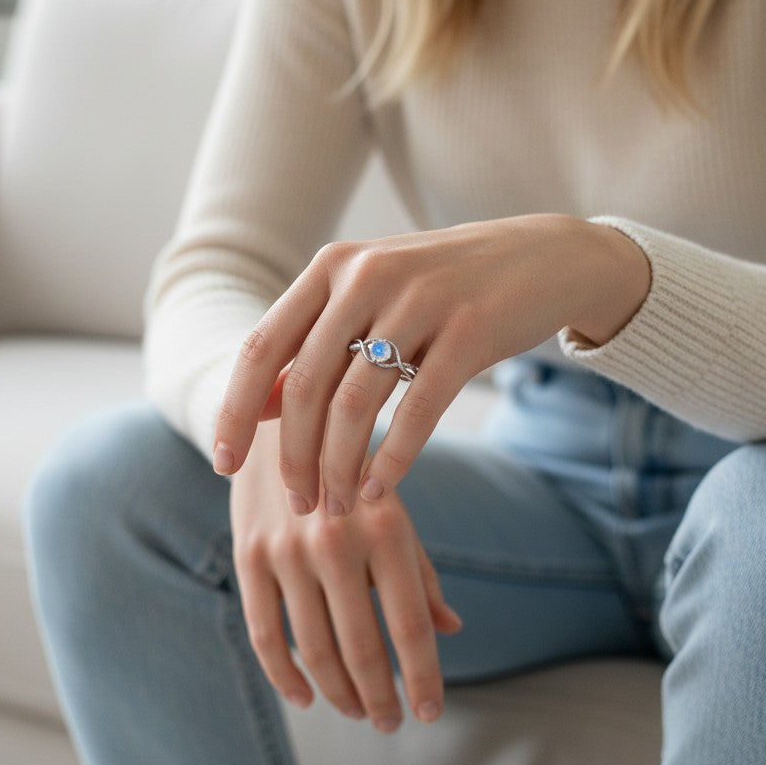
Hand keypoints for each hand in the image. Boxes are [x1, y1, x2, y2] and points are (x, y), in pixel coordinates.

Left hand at [214, 214, 649, 513]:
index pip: (261, 349)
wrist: (542, 257)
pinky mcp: (470, 331)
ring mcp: (420, 300)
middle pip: (305, 386)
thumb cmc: (444, 289)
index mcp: (332, 267)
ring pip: (356, 405)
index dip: (235, 412)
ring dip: (338, 468)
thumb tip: (261, 408)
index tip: (223, 466)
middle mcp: (367, 276)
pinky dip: (391, 460)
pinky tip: (378, 490)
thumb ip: (316, 345)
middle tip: (298, 505)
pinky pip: (417, 411)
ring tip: (337, 507)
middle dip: (293, 457)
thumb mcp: (372, 301)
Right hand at [231, 420, 461, 730]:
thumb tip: (450, 630)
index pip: (410, 624)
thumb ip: (421, 570)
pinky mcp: (249, 556)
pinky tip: (306, 697)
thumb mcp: (395, 508)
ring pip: (315, 648)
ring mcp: (287, 550)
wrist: (279, 421)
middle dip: (381, 696)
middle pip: (363, 646)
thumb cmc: (353, 471)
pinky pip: (265, 634)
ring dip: (339, 693)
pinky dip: (285, 676)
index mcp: (386, 525)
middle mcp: (337, 539)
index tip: (430, 713)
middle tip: (391, 723)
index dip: (423, 677)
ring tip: (358, 713)